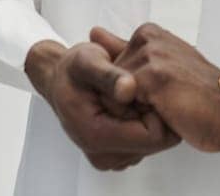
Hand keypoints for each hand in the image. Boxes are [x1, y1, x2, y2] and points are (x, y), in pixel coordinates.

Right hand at [24, 39, 180, 170]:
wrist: (61, 80)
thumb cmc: (73, 70)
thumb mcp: (88, 61)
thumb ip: (109, 76)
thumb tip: (128, 90)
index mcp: (96, 137)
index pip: (154, 136)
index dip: (157, 109)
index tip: (147, 86)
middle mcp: (103, 156)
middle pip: (157, 141)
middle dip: (153, 112)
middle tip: (137, 88)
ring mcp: (111, 158)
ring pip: (155, 142)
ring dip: (148, 116)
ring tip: (131, 95)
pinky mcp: (117, 155)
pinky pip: (146, 142)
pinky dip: (144, 121)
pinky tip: (130, 104)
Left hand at [93, 24, 219, 152]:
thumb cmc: (198, 93)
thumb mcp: (159, 66)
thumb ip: (123, 49)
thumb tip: (94, 32)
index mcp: (148, 33)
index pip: (110, 70)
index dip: (127, 93)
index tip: (159, 95)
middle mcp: (148, 38)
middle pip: (108, 82)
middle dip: (126, 102)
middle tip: (164, 104)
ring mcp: (151, 55)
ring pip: (113, 94)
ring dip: (133, 112)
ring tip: (166, 108)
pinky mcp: (154, 76)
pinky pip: (123, 103)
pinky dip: (138, 117)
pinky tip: (165, 114)